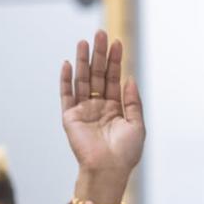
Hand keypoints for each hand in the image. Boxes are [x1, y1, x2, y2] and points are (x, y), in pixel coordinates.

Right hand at [61, 30, 144, 182]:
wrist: (108, 170)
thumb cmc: (125, 153)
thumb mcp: (137, 125)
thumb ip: (133, 101)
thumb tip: (129, 78)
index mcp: (115, 108)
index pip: (113, 79)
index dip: (115, 61)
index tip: (117, 43)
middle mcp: (98, 106)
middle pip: (97, 74)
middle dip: (99, 55)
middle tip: (100, 33)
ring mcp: (83, 110)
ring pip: (82, 80)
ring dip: (82, 61)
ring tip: (84, 42)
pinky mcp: (70, 117)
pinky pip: (66, 94)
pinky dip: (66, 79)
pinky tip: (68, 63)